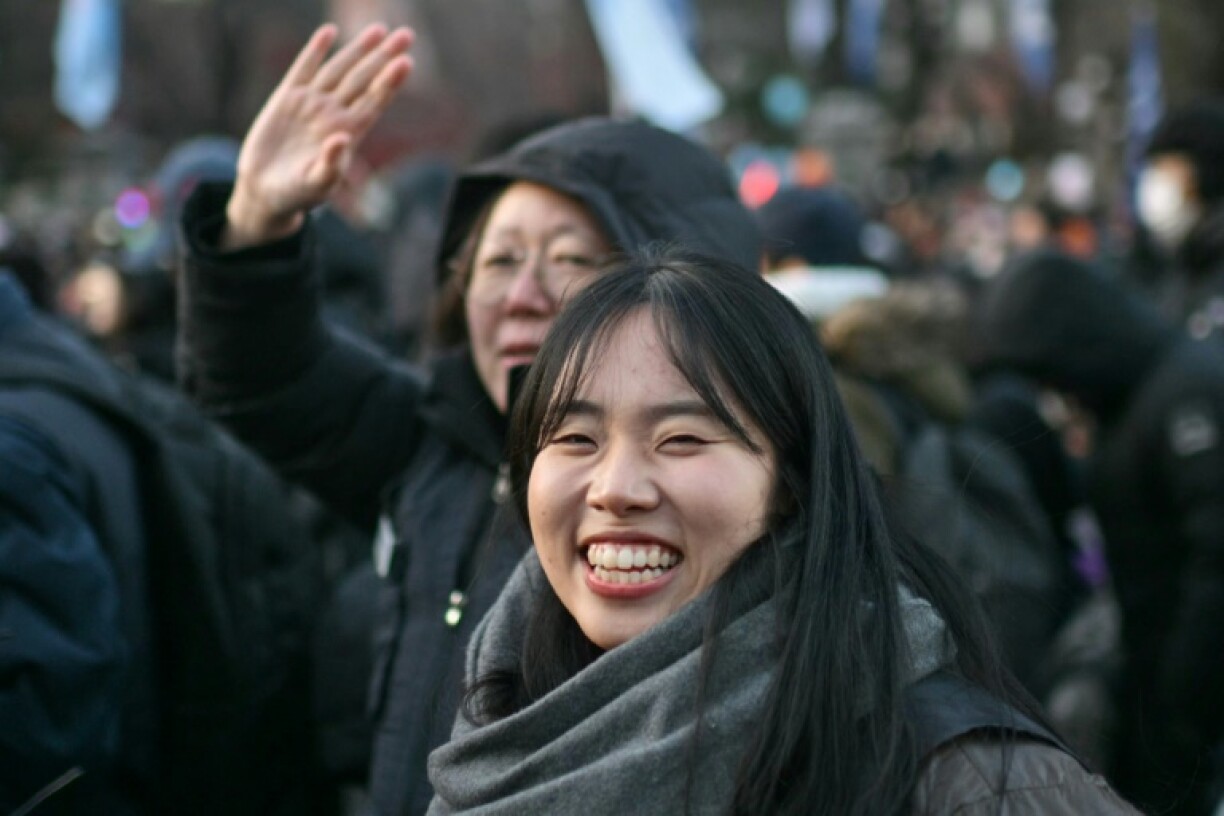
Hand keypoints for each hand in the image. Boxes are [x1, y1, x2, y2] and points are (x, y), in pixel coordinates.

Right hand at [223, 23, 414, 249]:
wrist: (265, 189)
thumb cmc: (298, 193)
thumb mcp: (317, 184)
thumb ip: (332, 164)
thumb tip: (342, 137)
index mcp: (348, 133)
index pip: (374, 102)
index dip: (390, 82)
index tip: (406, 62)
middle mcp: (334, 113)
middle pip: (363, 79)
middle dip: (383, 57)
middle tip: (406, 34)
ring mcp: (312, 103)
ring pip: (339, 69)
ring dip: (358, 49)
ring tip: (379, 29)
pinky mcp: (287, 98)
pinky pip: (304, 68)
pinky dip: (315, 50)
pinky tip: (328, 32)